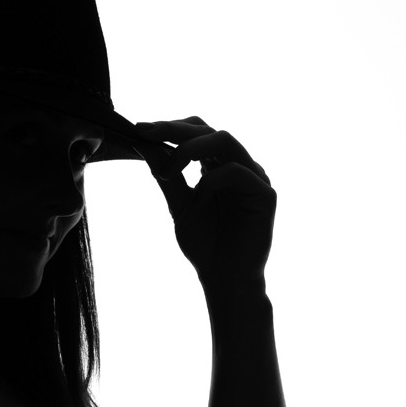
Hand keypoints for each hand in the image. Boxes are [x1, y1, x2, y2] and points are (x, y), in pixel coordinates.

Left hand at [131, 118, 276, 290]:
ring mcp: (254, 177)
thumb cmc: (205, 245)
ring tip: (167, 169)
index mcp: (218, 165)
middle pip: (209, 129)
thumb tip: (144, 144)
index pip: (197, 131)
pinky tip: (199, 199)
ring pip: (225, 140)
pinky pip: (236, 172)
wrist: (223, 279)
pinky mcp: (265, 194)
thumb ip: (166, 175)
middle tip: (147, 134)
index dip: (170, 127)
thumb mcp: (178, 205)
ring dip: (190, 149)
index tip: (140, 130)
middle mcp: (238, 165)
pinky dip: (211, 181)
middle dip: (175, 130)